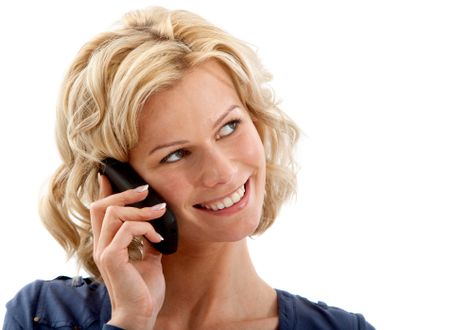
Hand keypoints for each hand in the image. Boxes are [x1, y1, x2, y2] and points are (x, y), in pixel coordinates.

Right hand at [90, 174, 166, 329]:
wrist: (141, 314)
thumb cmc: (144, 290)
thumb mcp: (149, 259)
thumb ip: (147, 241)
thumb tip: (156, 227)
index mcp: (108, 244)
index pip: (99, 211)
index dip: (104, 191)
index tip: (110, 174)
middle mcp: (101, 245)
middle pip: (100, 206)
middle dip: (123, 193)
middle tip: (145, 190)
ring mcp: (104, 251)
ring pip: (113, 213)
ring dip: (140, 211)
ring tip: (159, 215)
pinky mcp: (111, 257)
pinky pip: (126, 229)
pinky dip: (145, 229)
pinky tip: (158, 239)